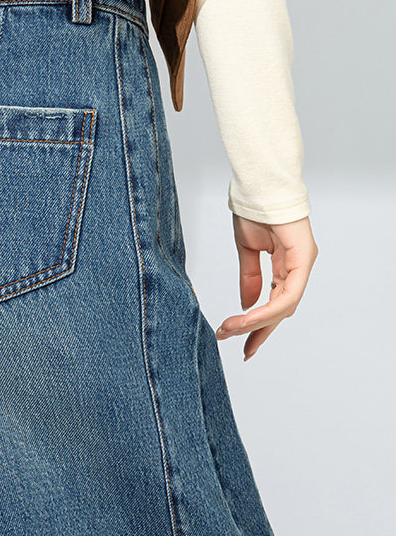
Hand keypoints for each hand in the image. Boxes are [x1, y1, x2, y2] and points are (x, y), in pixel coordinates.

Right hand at [216, 214, 318, 360]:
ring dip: (258, 322)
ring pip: (284, 306)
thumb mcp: (247, 251)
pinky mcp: (303, 260)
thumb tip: (247, 304)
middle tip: (242, 348)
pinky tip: (249, 316)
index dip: (259, 325)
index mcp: (286, 266)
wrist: (258, 187)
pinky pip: (288, 294)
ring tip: (232, 329)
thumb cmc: (254, 211)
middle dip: (259, 331)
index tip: (242, 342)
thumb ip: (250, 277)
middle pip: (282, 311)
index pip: (276, 303)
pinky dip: (267, 308)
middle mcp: (298, 268)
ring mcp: (303, 265)